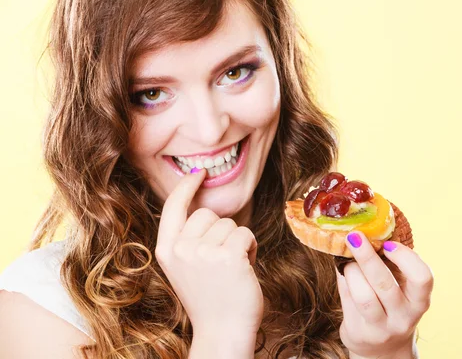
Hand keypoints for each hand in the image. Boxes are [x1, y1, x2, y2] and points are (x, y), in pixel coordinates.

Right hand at [155, 169, 262, 347]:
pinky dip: (251, 247)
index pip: (172, 207)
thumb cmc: (211, 299)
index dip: (186, 187)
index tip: (199, 173)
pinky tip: (245, 267)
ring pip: (229, 224)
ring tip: (233, 268)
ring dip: (237, 241)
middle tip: (222, 260)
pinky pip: (245, 233)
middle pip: (207, 214)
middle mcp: (180, 249)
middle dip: (221, 231)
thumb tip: (204, 209)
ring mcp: (202, 252)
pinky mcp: (227, 256)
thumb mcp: (186, 267)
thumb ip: (188, 240)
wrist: (223, 331)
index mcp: (166, 250)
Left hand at [337, 231, 432, 358]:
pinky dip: (343, 280)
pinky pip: (347, 300)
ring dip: (352, 271)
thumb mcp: (399, 288)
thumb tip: (366, 231)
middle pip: (385, 284)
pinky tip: (343, 271)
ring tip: (348, 260)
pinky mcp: (358, 332)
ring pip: (363, 296)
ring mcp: (380, 328)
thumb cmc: (389, 305)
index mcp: (419, 301)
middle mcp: (403, 317)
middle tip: (355, 236)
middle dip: (367, 256)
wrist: (382, 349)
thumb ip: (387, 264)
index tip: (388, 244)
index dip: (406, 258)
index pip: (423, 278)